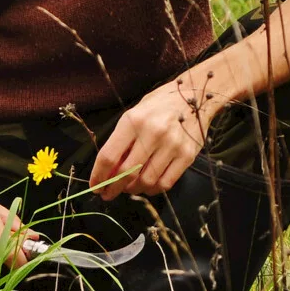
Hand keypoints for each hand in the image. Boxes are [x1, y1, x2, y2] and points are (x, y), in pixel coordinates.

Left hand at [88, 77, 214, 199]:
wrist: (194, 96)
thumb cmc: (158, 105)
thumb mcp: (134, 115)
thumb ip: (121, 141)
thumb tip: (108, 171)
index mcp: (133, 120)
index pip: (109, 156)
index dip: (98, 175)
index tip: (95, 186)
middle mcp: (153, 133)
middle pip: (126, 173)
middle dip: (113, 188)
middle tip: (108, 194)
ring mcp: (172, 145)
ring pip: (146, 182)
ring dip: (134, 190)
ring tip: (129, 187)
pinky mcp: (188, 155)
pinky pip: (166, 183)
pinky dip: (153, 189)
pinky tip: (148, 185)